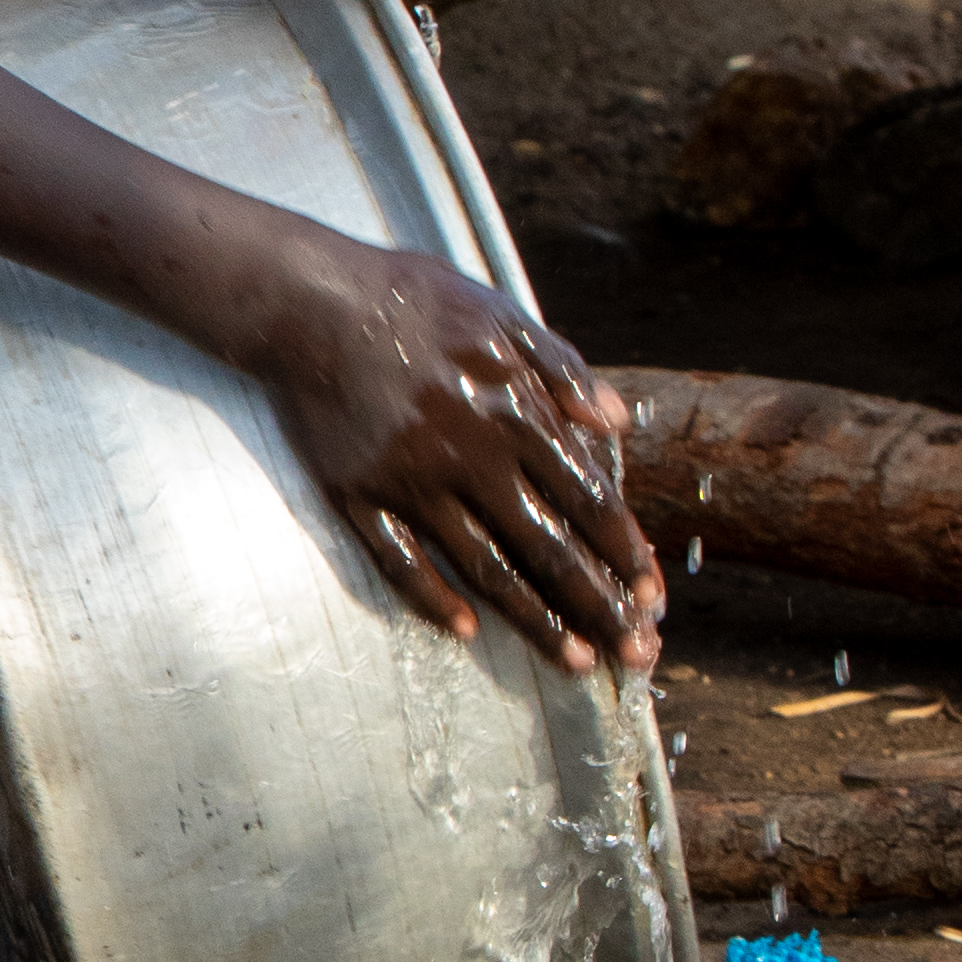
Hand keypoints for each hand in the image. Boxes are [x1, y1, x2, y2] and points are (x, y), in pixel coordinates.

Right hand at [250, 245, 661, 669]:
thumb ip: (563, 367)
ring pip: (484, 568)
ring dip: (533, 620)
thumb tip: (616, 421)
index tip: (652, 595)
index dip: (624, 552)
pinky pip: (399, 562)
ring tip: (572, 660)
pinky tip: (464, 630)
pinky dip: (433, 600)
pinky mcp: (356, 496)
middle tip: (634, 653)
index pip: (586, 499)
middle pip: (547, 548)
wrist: (309, 302)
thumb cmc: (412, 302)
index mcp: (513, 411)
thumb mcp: (502, 314)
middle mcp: (468, 456)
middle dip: (598, 606)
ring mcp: (410, 482)